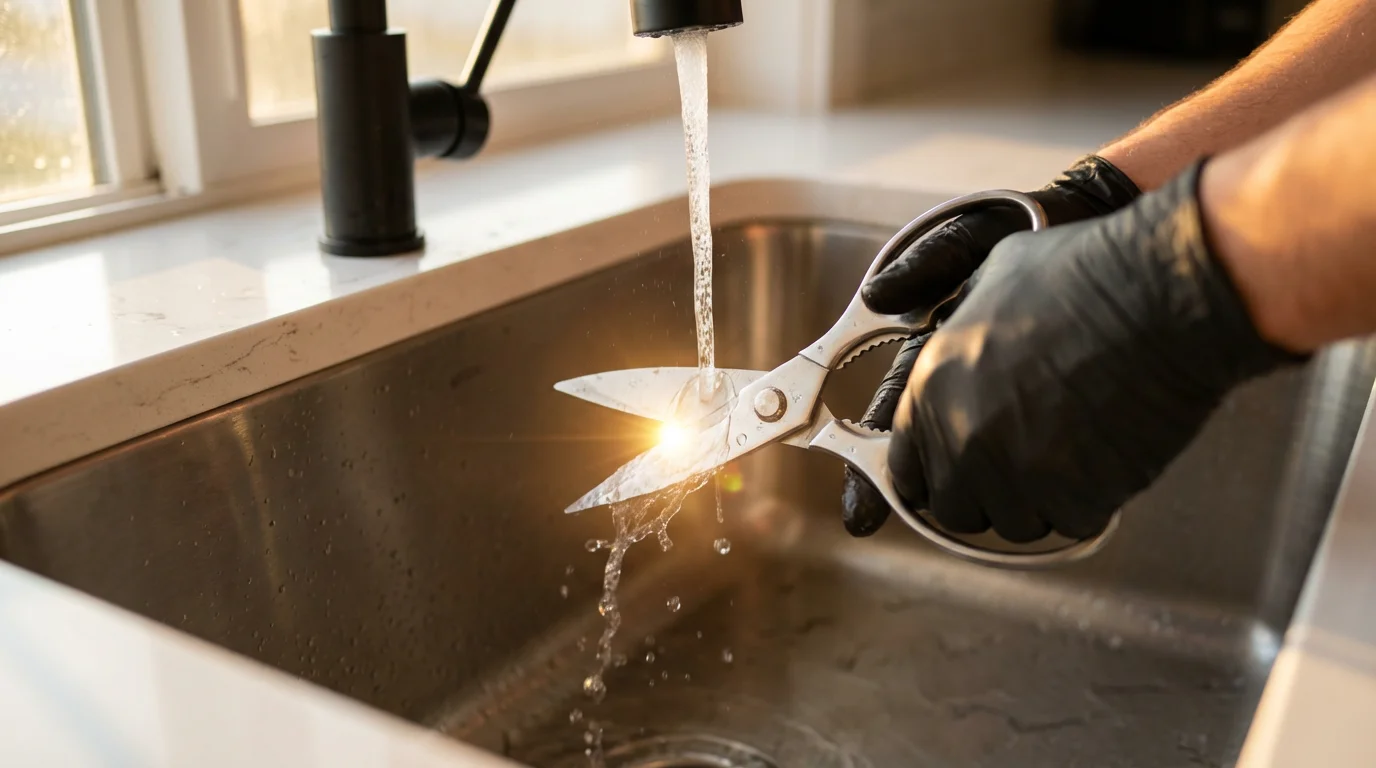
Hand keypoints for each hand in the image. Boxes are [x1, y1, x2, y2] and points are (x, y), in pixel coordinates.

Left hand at [842, 154, 1140, 535]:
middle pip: (955, 507)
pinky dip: (1090, 502)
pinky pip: (1070, 523)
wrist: (1158, 295)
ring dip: (1039, 500)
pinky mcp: (1074, 496)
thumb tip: (928, 309)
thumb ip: (958, 323)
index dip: (934, 470)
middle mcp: (961, 438)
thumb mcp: (991, 276)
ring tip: (1072, 455)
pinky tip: (1107, 458)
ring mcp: (1015, 473)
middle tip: (1024, 465)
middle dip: (985, 492)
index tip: (955, 470)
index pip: (904, 467)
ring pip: (1014, 523)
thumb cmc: (1080, 272)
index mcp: (930, 388)